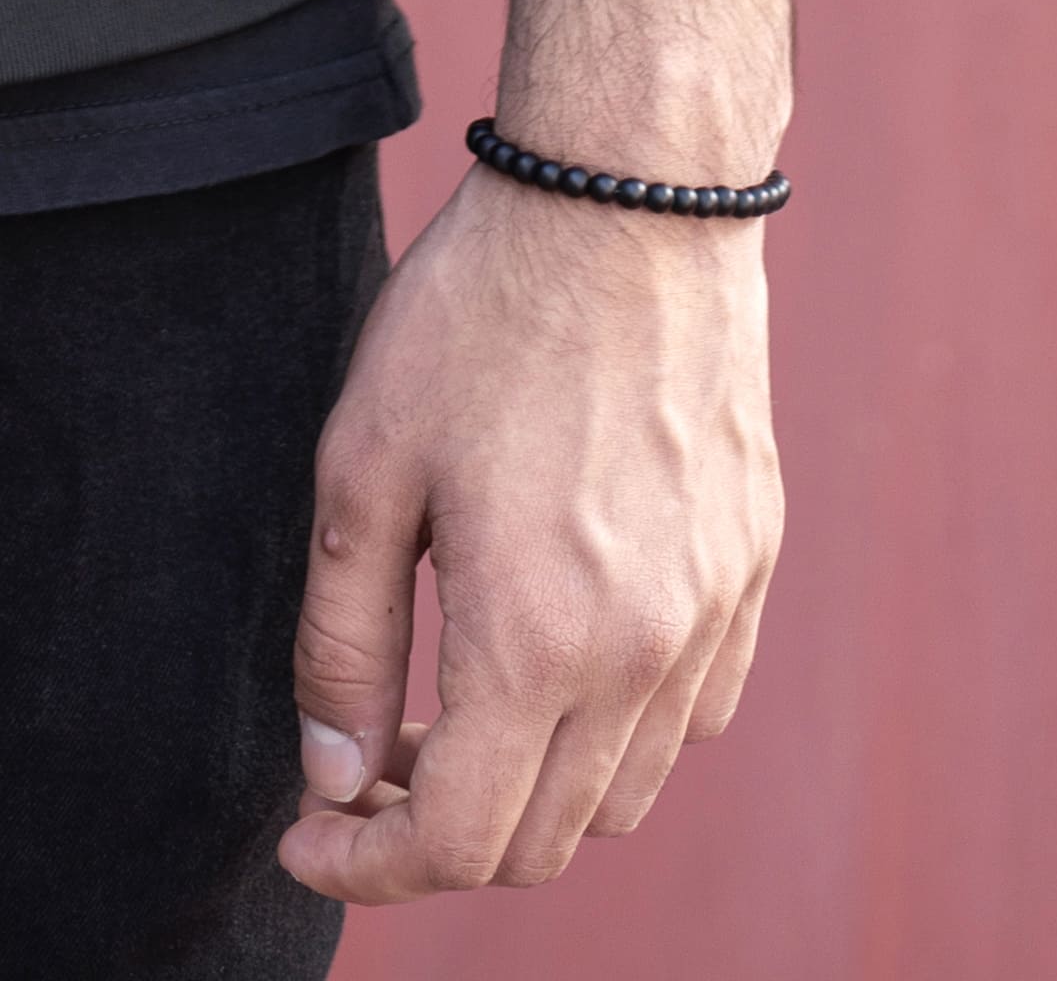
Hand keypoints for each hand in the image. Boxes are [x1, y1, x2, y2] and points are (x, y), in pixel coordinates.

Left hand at [283, 0, 790, 906]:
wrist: (626, 192)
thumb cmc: (477, 315)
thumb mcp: (362, 468)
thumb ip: (343, 645)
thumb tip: (334, 778)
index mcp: (537, 640)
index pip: (457, 845)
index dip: (368, 864)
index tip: (306, 834)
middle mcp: (642, 655)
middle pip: (542, 842)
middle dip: (438, 834)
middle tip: (368, 759)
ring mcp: (712, 616)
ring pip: (622, 794)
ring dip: (530, 789)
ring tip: (453, 705)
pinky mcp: (749, 568)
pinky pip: (690, 716)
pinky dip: (615, 733)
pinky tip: (554, 652)